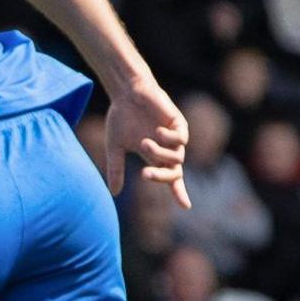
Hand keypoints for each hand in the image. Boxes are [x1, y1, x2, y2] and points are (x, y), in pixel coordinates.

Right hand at [104, 76, 189, 210]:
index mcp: (154, 156)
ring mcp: (174, 136)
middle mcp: (167, 148)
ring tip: (144, 142)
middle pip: (174, 173)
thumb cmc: (120, 118)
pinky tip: (157, 131)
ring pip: (177, 157)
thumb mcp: (115, 148)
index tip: (186, 206)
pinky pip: (181, 139)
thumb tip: (113, 193)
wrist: (126, 94)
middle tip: (144, 175)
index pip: (170, 178)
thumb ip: (116, 169)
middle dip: (162, 178)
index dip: (178, 192)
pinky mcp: (178, 123)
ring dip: (159, 154)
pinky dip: (169, 139)